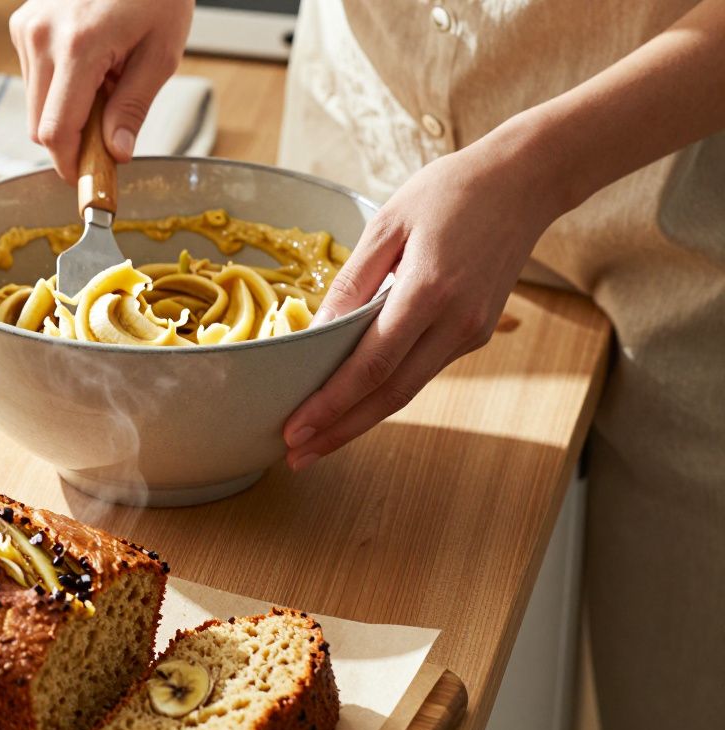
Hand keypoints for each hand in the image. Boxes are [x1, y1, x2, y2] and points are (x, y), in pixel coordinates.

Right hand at [10, 0, 193, 179]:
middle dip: (72, 140)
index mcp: (79, 46)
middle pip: (39, 125)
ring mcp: (26, 28)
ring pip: (35, 105)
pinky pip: (34, 79)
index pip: (57, 131)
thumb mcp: (161, 52)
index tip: (88, 181)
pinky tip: (90, 63)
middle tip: (110, 133)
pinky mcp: (23, 24)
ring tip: (107, 80)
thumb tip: (117, 153)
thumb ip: (134, 106)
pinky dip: (60, 87)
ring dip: (66, 111)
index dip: (70, 165)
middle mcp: (41, 36)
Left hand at [283, 131, 568, 469]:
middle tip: (297, 456)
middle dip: (340, 430)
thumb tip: (315, 331)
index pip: (371, 365)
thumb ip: (352, 282)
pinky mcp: (475, 334)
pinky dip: (385, 392)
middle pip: (389, 395)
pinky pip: (422, 370)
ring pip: (407, 389)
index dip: (330, 404)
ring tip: (317, 439)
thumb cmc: (450, 192)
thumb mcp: (387, 223)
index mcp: (429, 291)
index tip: (295, 429)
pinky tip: (353, 401)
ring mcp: (470, 333)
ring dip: (360, 419)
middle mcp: (455, 322)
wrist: (524, 182)